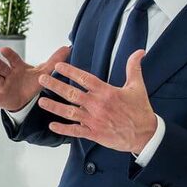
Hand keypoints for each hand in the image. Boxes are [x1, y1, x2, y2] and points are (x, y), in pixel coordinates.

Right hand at [0, 45, 71, 111]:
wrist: (24, 100)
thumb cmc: (32, 83)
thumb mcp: (43, 73)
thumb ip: (54, 61)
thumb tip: (68, 47)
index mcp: (17, 67)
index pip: (12, 59)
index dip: (8, 54)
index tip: (4, 50)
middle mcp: (7, 74)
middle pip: (1, 67)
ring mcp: (1, 84)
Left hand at [35, 49, 157, 153]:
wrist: (145, 135)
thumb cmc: (140, 110)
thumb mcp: (138, 86)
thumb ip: (134, 67)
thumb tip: (139, 51)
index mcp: (106, 92)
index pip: (84, 79)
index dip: (70, 71)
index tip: (57, 66)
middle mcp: (97, 105)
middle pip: (72, 93)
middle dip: (55, 86)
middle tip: (41, 80)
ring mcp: (94, 120)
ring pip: (70, 112)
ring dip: (54, 107)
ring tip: (41, 102)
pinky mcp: (94, 133)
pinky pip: (76, 131)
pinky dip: (63, 129)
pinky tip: (52, 126)